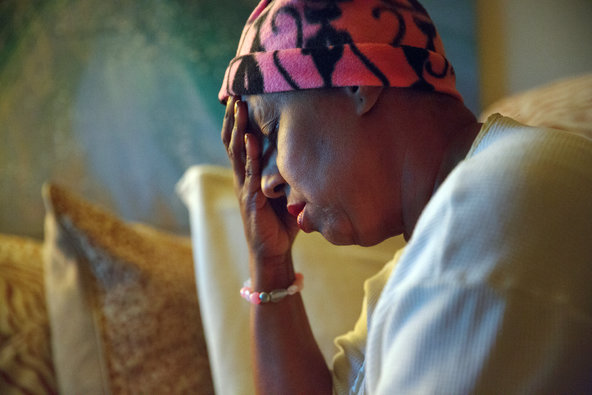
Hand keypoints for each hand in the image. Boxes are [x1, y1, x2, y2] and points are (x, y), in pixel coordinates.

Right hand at [221, 97, 298, 273]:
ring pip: (236, 151)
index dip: (238, 118)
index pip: (240, 140)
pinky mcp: (251, 198)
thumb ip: (290, 173)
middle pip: (233, 139)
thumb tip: (313, 150)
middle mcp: (242, 176)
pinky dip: (249, 154)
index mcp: (249, 173)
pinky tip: (250, 138)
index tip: (240, 94)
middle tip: (236, 90)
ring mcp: (244, 186)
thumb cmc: (282, 222)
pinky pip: (248, 172)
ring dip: (237, 128)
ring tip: (238, 106)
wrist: (272, 252)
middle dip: (234, 115)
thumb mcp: (287, 191)